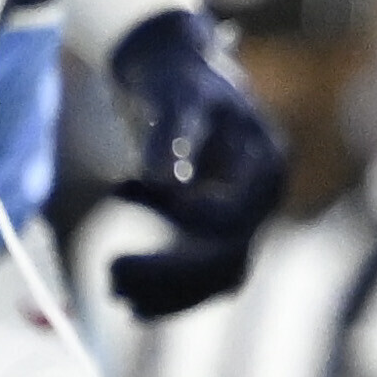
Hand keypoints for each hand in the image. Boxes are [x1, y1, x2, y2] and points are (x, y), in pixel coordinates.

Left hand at [84, 5, 289, 313]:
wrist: (184, 75)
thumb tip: (161, 177)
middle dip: (169, 272)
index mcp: (267, 163)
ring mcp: (248, 219)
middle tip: (110, 272)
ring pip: (217, 277)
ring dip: (167, 292)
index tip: (123, 187)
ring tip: (112, 287)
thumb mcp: (178, 94)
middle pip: (228, 257)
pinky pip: (203, 278)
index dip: (182, 217)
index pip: (232, 216)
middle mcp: (264, 199)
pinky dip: (169, 293)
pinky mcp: (224, 233)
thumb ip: (174, 132)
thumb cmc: (181, 78)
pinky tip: (128, 301)